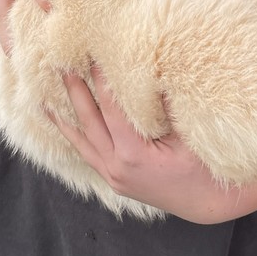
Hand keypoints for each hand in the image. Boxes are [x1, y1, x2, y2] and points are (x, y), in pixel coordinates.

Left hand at [51, 66, 256, 223]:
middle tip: (61, 61)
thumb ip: (168, 104)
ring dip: (66, 114)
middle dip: (75, 90)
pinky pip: (89, 152)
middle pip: (89, 121)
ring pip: (82, 140)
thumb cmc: (208, 165)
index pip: (112, 108)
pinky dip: (75, 134)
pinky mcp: (116, 179)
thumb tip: (149, 69)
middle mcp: (117, 167)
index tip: (93, 52)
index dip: (102, 78)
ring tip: (44, 91)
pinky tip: (60, 120)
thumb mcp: (191, 133)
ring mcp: (114, 176)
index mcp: (134, 155)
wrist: (212, 203)